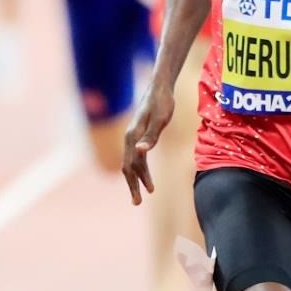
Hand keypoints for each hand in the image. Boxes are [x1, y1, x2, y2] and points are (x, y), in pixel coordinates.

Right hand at [121, 83, 172, 204]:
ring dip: (139, 178)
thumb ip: (150, 136)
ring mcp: (133, 136)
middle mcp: (129, 138)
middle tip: (137, 203)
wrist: (160, 87)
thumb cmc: (162, 102)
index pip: (130, 165)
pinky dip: (142, 168)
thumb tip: (140, 151)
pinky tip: (147, 176)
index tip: (139, 198)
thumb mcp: (160, 119)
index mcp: (132, 136)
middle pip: (128, 166)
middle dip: (132, 185)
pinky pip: (137, 155)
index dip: (133, 183)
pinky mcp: (139, 134)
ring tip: (148, 191)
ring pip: (133, 162)